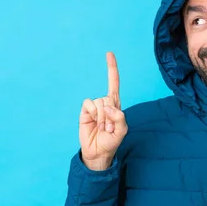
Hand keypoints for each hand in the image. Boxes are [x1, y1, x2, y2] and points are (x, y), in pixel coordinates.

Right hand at [79, 52, 127, 169]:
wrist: (98, 151)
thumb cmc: (112, 140)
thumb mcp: (121, 131)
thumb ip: (119, 118)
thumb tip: (108, 106)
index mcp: (116, 105)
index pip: (114, 83)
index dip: (112, 69)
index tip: (109, 54)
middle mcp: (105, 103)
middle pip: (109, 98)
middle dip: (110, 115)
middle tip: (109, 128)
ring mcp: (94, 107)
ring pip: (99, 102)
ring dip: (102, 118)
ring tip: (102, 128)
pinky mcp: (84, 111)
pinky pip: (88, 104)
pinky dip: (92, 114)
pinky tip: (94, 124)